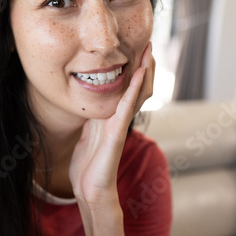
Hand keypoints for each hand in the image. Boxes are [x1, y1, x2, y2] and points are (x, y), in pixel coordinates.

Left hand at [69, 42, 154, 205]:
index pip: (126, 91)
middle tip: (148, 45)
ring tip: (148, 51)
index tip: (135, 51)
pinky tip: (138, 73)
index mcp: (110, 119)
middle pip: (137, 89)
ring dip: (143, 72)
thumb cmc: (89, 168)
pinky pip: (127, 107)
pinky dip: (133, 89)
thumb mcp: (87, 138)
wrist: (90, 191)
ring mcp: (119, 126)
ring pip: (137, 94)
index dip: (132, 72)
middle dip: (143, 67)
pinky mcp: (116, 133)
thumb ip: (92, 124)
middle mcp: (118, 120)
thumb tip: (90, 113)